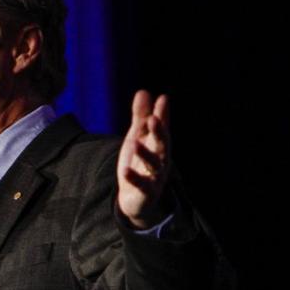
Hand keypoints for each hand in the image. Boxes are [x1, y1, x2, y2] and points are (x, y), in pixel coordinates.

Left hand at [117, 90, 171, 228]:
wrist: (135, 197)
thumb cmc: (139, 163)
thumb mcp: (137, 138)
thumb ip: (140, 117)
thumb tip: (144, 91)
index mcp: (159, 146)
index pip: (162, 128)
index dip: (163, 115)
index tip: (163, 99)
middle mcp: (161, 161)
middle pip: (162, 146)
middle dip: (159, 133)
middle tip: (154, 119)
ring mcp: (155, 178)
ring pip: (154, 166)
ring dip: (146, 154)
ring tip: (135, 143)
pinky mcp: (145, 193)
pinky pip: (142, 186)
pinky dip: (135, 178)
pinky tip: (126, 170)